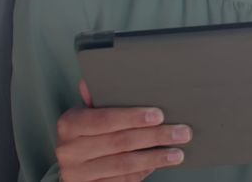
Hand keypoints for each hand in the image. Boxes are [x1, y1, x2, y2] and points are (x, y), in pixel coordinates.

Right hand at [54, 80, 190, 181]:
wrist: (72, 164)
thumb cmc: (85, 133)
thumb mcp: (87, 113)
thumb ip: (97, 98)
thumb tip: (94, 81)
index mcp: (70, 124)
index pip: (104, 119)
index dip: (133, 117)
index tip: (159, 115)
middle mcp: (70, 150)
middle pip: (119, 142)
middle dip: (154, 136)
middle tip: (180, 132)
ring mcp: (79, 173)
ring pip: (123, 164)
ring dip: (154, 158)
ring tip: (176, 153)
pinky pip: (122, 180)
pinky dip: (143, 172)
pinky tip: (157, 164)